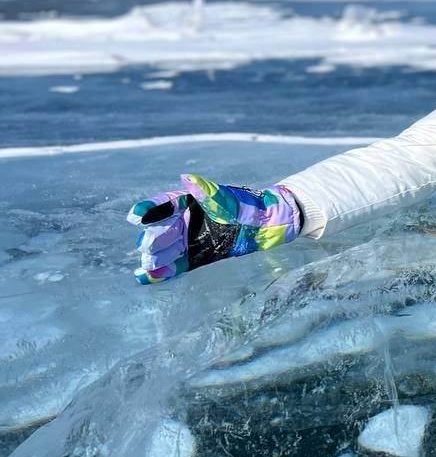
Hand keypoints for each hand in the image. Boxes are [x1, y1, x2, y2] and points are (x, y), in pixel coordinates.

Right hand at [127, 174, 300, 283]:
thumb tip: (188, 178)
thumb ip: (214, 195)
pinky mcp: (204, 255)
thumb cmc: (258, 208)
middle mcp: (192, 219)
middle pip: (166, 228)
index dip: (151, 209)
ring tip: (145, 266)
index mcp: (197, 201)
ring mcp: (196, 238)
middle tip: (146, 247)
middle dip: (154, 237)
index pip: (168, 203)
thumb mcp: (238, 201)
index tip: (137, 216)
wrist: (277, 225)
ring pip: (170, 247)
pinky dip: (166, 270)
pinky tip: (148, 277)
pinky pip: (181, 262)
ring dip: (156, 257)